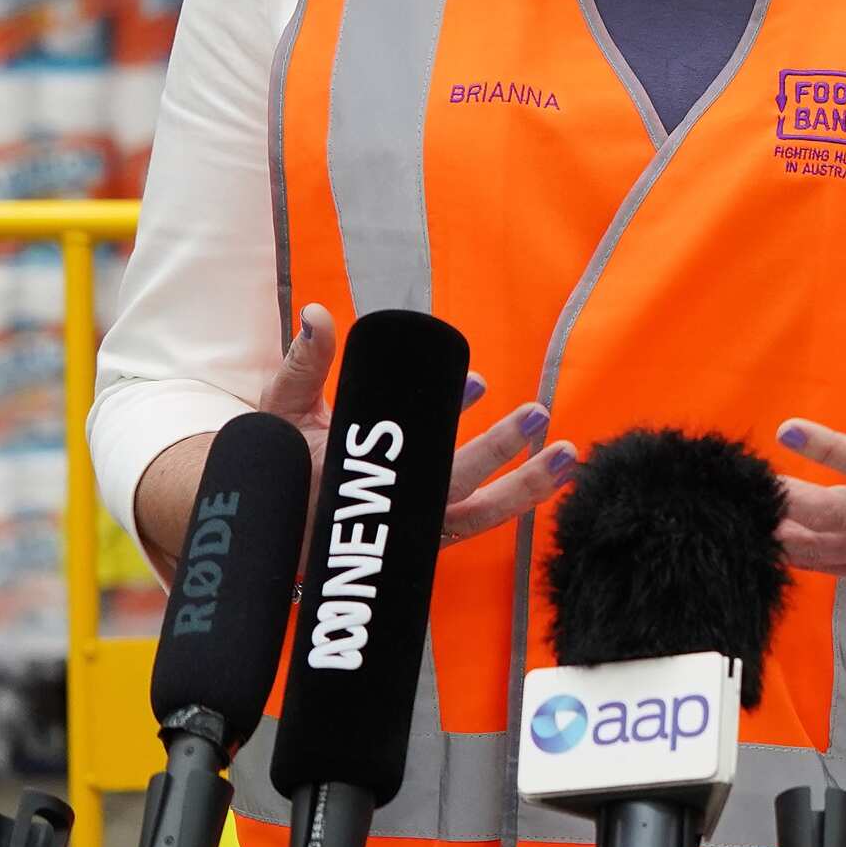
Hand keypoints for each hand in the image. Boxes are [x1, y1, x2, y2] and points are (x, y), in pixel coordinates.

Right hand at [258, 304, 576, 558]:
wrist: (276, 524)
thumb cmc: (280, 463)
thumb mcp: (283, 410)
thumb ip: (305, 362)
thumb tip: (320, 314)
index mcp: (356, 484)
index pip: (412, 462)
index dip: (447, 422)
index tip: (477, 382)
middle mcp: (391, 511)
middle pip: (454, 486)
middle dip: (498, 450)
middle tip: (536, 413)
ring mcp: (415, 527)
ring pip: (479, 514)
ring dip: (526, 486)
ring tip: (569, 452)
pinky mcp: (430, 532)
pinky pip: (478, 520)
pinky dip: (515, 497)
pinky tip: (548, 466)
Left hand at [775, 281, 845, 581]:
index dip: (827, 448)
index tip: (786, 428)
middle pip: (844, 518)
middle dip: (794, 503)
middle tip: (754, 482)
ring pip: (832, 552)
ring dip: (787, 533)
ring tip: (744, 511)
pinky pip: (837, 568)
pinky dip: (800, 556)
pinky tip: (765, 536)